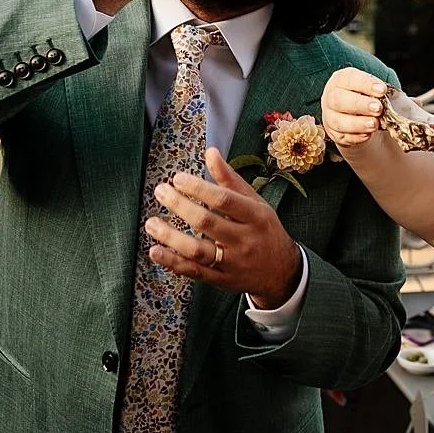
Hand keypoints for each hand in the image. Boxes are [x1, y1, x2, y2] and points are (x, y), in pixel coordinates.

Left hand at [149, 148, 302, 307]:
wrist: (281, 271)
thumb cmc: (264, 230)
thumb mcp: (256, 203)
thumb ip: (231, 180)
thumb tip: (211, 152)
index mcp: (256, 216)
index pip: (224, 200)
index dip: (198, 188)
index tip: (177, 178)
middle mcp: (245, 240)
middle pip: (207, 223)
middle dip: (180, 206)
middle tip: (160, 192)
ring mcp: (233, 263)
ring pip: (198, 250)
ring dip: (170, 237)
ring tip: (151, 223)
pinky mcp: (222, 280)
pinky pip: (195, 272)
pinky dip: (173, 262)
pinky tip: (156, 251)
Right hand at [321, 67, 392, 148]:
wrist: (360, 119)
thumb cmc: (370, 100)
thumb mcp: (378, 93)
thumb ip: (394, 96)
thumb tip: (415, 103)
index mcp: (343, 80)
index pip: (350, 78)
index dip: (366, 84)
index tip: (382, 90)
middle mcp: (332, 96)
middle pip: (339, 99)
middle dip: (360, 104)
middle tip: (378, 109)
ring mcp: (331, 116)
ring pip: (338, 120)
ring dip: (357, 123)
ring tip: (374, 125)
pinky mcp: (334, 134)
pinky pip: (342, 136)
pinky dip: (355, 137)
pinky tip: (366, 136)